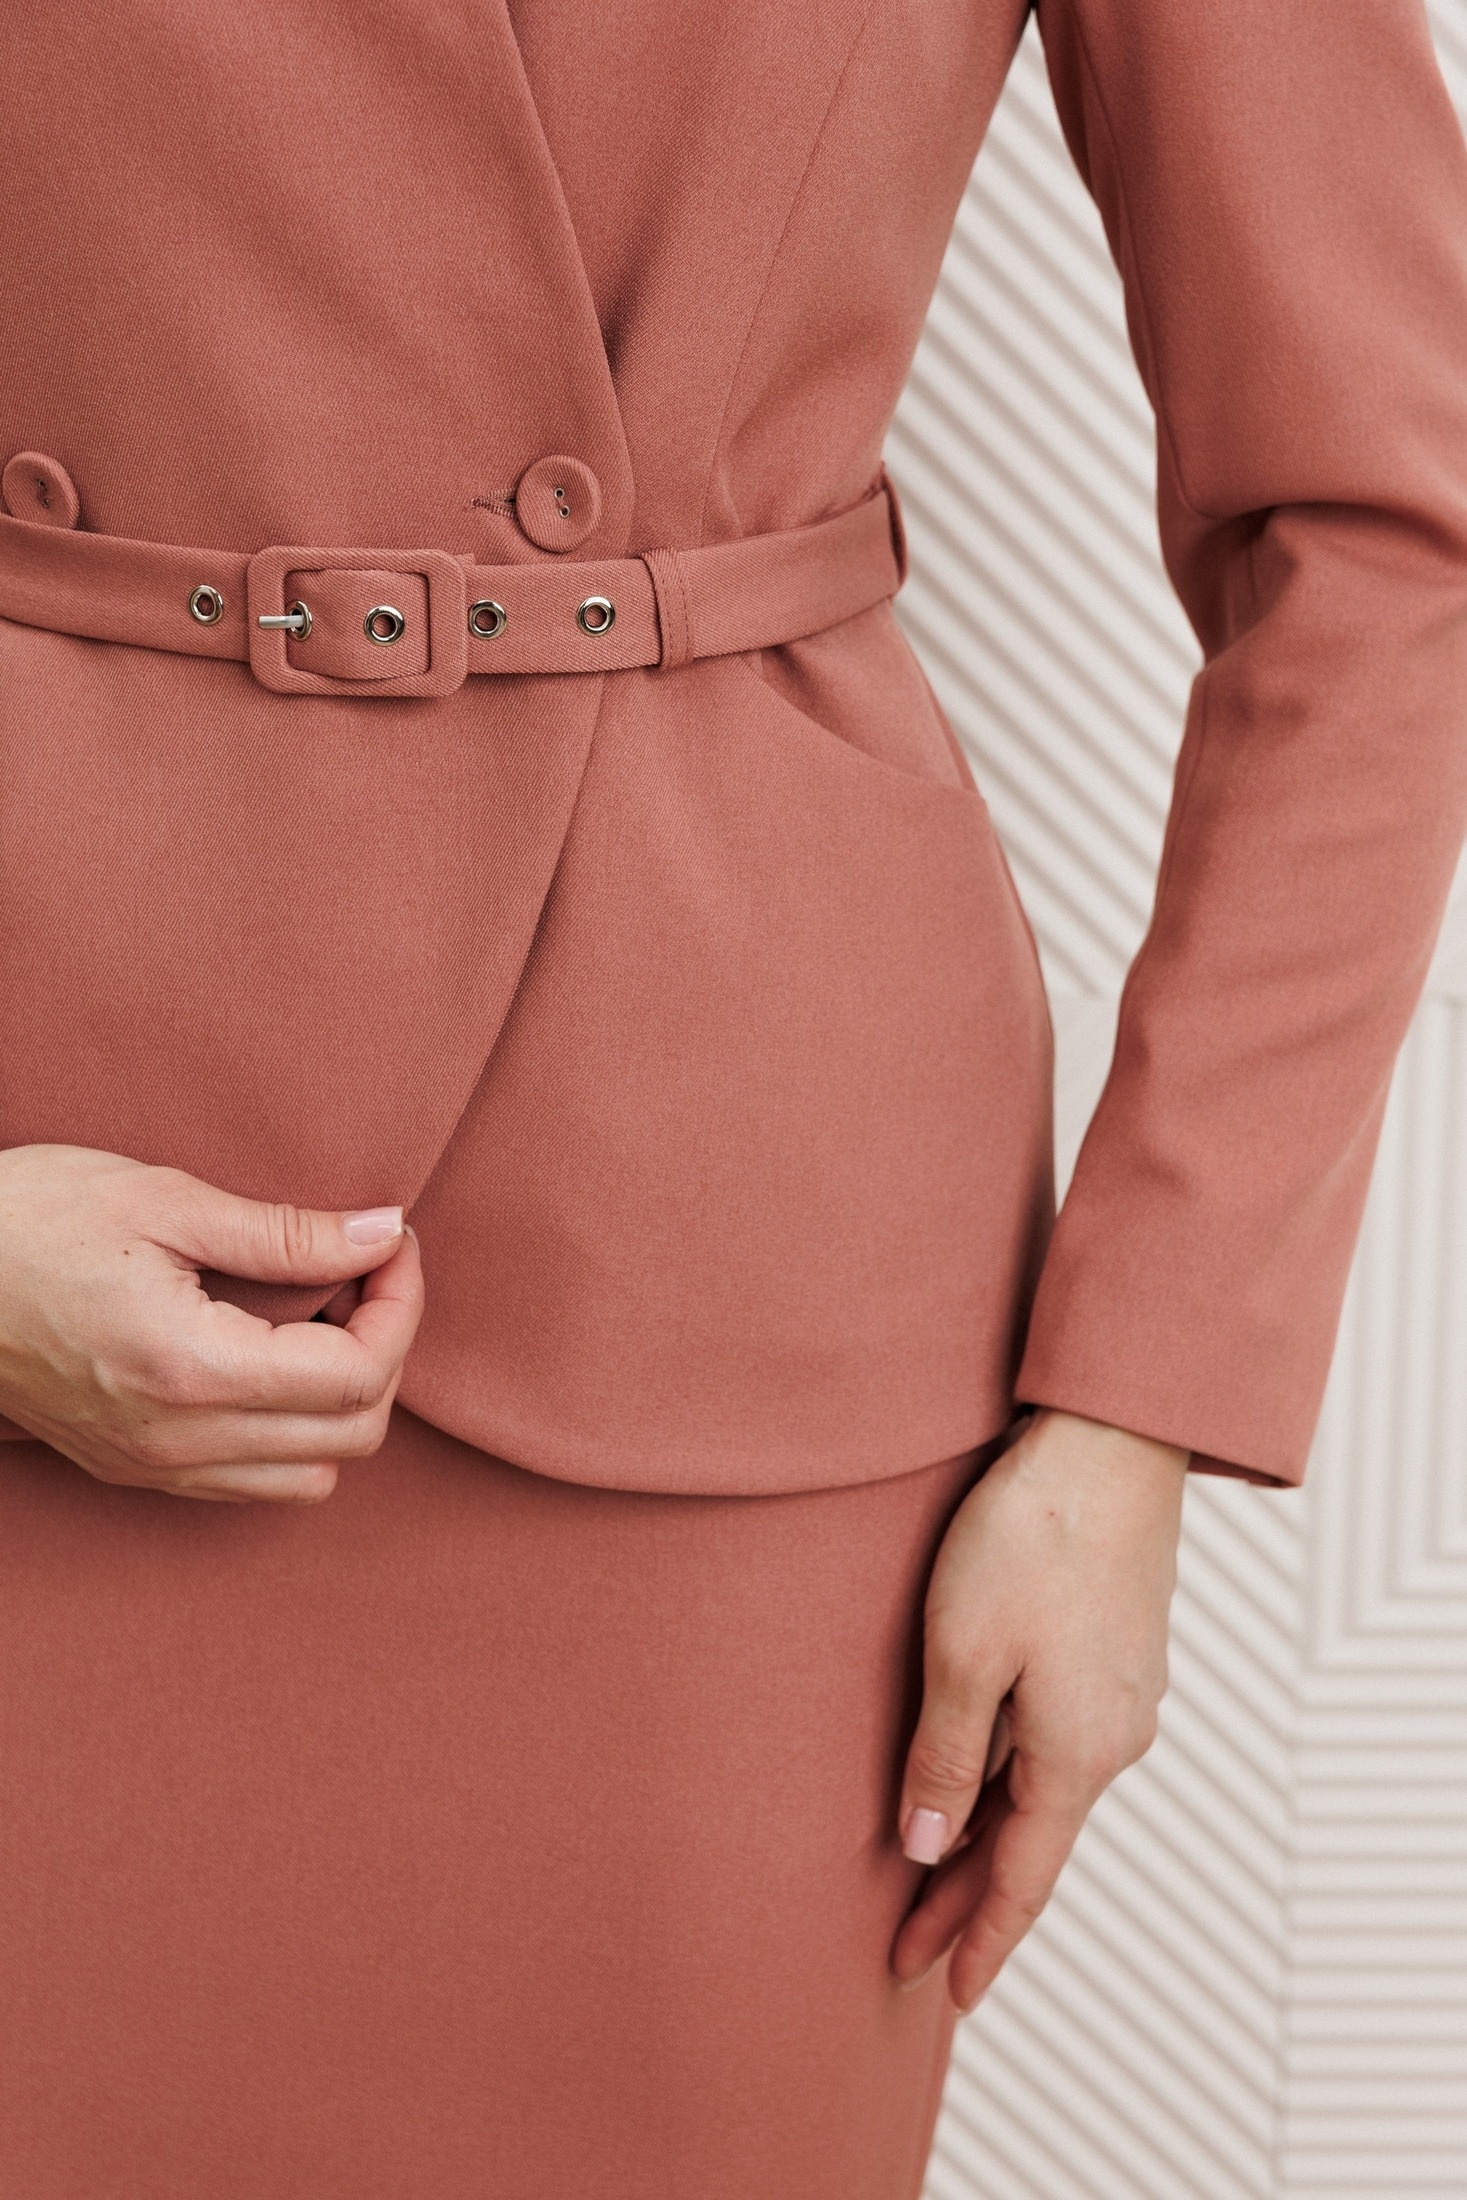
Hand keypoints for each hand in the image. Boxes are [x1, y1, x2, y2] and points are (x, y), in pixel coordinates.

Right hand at [0, 1143, 422, 1502]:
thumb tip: (383, 1233)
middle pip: (355, 1434)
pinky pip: (253, 1484)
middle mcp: (179, 1439)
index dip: (402, 1304)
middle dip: (386, 1348)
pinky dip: (293, 1433)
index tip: (392, 1244)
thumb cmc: (29, 1220)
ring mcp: (153, 1466)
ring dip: (344, 1401)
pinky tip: (271, 1357)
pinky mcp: (132, 1470)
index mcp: (192, 1367)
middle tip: (364, 1271)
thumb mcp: (163, 1199)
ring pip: (313, 1475)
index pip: (360, 1373)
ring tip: (318, 1318)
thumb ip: (285, 1231)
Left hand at [891, 1409, 1187, 2010]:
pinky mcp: (1115, 1649)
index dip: (980, 1941)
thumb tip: (929, 1848)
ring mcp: (1121, 1693)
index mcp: (1077, 1756)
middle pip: (1029, 1842)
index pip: (1023, 1881)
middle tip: (905, 1946)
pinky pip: (1054, 1739)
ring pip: (1041, 1788)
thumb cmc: (1030, 1540)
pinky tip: (976, 1768)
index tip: (946, 1994)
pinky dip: (1009, 1774)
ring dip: (985, 1833)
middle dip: (967, 1898)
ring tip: (925, 1869)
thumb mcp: (964, 1655)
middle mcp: (1112, 1737)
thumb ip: (945, 1759)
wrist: (1111, 1444)